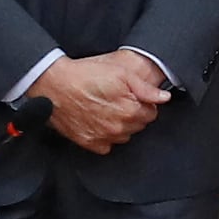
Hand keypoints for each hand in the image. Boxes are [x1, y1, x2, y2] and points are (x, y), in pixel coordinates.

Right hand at [37, 49, 170, 154]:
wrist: (54, 85)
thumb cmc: (84, 76)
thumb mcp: (120, 73)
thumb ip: (145, 88)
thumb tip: (164, 97)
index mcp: (130, 111)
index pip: (151, 114)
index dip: (145, 103)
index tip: (135, 97)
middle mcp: (118, 128)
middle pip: (138, 126)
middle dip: (133, 114)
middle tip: (119, 100)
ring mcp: (103, 137)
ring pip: (123, 135)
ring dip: (120, 125)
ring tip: (107, 109)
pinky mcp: (88, 143)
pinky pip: (105, 145)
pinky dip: (105, 135)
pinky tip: (98, 121)